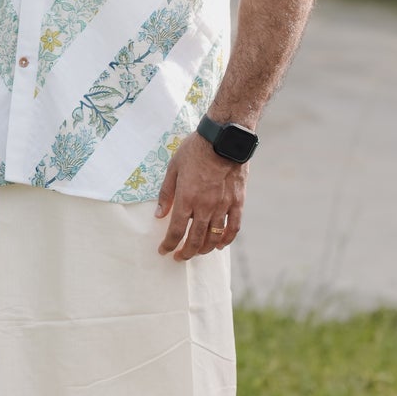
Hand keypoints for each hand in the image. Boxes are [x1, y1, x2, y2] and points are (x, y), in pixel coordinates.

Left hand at [156, 132, 247, 260]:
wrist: (224, 139)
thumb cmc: (195, 150)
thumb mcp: (173, 168)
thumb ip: (166, 193)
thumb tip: (159, 214)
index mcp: (187, 199)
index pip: (176, 231)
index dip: (168, 245)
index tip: (164, 251)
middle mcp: (205, 207)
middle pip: (195, 240)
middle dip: (186, 252)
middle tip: (180, 257)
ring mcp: (223, 206)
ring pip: (214, 237)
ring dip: (205, 249)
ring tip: (198, 251)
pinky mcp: (237, 202)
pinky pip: (233, 227)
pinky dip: (227, 239)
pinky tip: (221, 244)